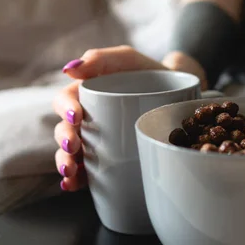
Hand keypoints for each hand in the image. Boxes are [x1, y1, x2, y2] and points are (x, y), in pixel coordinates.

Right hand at [52, 46, 206, 191]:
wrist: (180, 93)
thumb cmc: (149, 72)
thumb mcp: (128, 60)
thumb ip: (102, 58)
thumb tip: (70, 69)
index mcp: (86, 94)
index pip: (64, 100)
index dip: (64, 108)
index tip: (77, 116)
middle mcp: (86, 118)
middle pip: (64, 129)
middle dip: (64, 140)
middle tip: (74, 147)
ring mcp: (95, 140)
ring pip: (71, 153)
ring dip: (65, 163)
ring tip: (71, 171)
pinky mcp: (108, 158)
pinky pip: (87, 171)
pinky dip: (76, 179)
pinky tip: (72, 185)